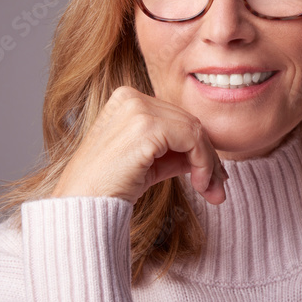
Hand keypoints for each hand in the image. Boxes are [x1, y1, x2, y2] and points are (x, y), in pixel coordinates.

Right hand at [51, 86, 226, 205]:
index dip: (199, 147)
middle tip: (218, 189)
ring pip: (195, 130)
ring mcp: (138, 109)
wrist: (83, 204)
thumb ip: (176, 154)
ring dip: (209, 164)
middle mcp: (131, 97)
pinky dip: (203, 163)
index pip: (177, 118)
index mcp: (127, 99)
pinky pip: (192, 140)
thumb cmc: (109, 188)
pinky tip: (200, 184)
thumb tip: (209, 160)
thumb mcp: (149, 165)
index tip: (212, 177)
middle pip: (189, 122)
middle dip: (209, 158)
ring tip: (210, 191)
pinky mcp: (147, 127)